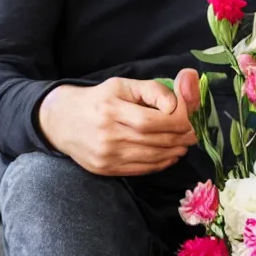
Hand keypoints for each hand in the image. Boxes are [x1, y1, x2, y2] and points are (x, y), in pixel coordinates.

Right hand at [37, 67, 200, 175]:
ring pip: (151, 157)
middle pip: (154, 141)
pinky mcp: (106, 170)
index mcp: (110, 109)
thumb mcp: (121, 85)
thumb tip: (177, 101)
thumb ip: (152, 90)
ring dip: (174, 152)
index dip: (176, 122)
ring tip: (185, 144)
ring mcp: (106, 156)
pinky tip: (170, 156)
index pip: (152, 121)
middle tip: (194, 134)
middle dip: (180, 138)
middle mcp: (107, 135)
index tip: (190, 120)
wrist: (61, 122)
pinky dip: (161, 164)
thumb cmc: (97, 100)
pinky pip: (141, 169)